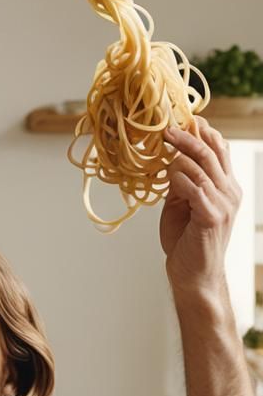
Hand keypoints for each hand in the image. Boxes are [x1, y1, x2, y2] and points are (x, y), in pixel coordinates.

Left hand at [159, 117, 241, 295]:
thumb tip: (172, 159)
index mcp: (226, 186)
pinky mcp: (212, 216)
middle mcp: (230, 192)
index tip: (183, 120)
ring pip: (202, 166)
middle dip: (188, 136)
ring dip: (179, 158)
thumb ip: (182, 182)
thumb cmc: (186, 241)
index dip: (204, 131)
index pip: (221, 149)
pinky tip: (169, 182)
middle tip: (167, 130)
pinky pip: (195, 187)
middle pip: (213, 151)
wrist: (193, 275)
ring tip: (164, 157)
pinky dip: (179, 180)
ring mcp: (224, 204)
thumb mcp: (182, 204)